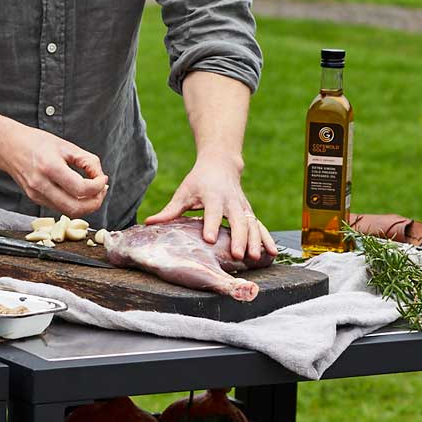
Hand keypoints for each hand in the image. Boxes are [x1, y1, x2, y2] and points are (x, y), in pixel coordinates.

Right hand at [0, 121, 107, 215]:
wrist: (8, 146)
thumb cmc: (35, 142)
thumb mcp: (65, 145)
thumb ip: (87, 161)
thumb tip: (100, 177)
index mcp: (50, 167)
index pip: (81, 189)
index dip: (98, 187)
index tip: (103, 179)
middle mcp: (41, 184)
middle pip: (75, 208)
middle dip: (95, 203)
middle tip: (101, 191)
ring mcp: (36, 194)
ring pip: (68, 212)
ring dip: (85, 206)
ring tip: (92, 192)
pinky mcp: (35, 198)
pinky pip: (59, 207)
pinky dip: (73, 204)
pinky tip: (78, 193)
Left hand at [147, 154, 276, 261]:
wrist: (221, 164)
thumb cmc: (199, 181)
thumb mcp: (183, 192)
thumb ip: (169, 211)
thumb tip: (149, 222)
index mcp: (212, 196)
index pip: (212, 212)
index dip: (210, 225)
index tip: (208, 239)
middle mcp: (231, 201)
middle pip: (237, 220)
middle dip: (239, 237)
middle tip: (238, 254)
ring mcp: (243, 207)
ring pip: (252, 224)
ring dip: (255, 241)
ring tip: (255, 257)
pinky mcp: (249, 212)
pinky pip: (260, 226)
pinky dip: (267, 239)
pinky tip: (272, 253)